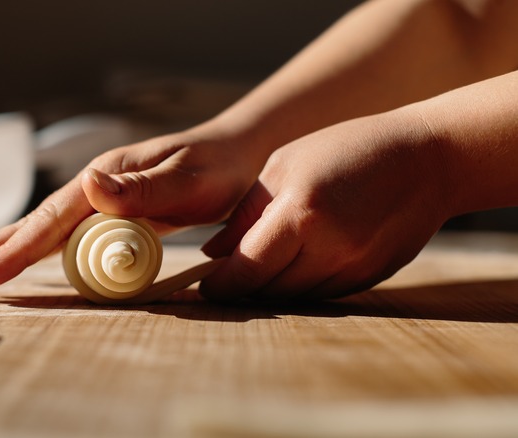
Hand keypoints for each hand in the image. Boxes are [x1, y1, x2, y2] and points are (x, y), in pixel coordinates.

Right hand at [0, 124, 261, 287]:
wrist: (232, 153)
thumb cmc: (215, 168)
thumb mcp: (185, 180)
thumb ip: (141, 189)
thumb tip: (89, 186)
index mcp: (104, 178)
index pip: (52, 220)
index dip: (17, 248)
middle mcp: (95, 187)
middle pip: (36, 222)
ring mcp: (100, 199)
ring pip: (46, 229)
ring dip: (7, 248)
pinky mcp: (111, 212)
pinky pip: (67, 235)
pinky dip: (38, 248)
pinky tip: (24, 256)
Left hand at [200, 111, 451, 300]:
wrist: (428, 160)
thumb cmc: (348, 150)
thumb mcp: (285, 166)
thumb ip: (246, 213)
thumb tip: (214, 253)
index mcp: (301, 214)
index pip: (247, 269)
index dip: (221, 285)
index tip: (204, 288)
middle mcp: (329, 249)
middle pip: (268, 289)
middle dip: (241, 287)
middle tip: (224, 277)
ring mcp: (353, 268)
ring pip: (293, 296)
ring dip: (269, 287)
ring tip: (258, 265)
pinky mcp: (369, 278)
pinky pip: (320, 294)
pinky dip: (299, 285)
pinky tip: (294, 263)